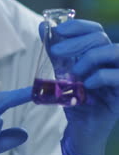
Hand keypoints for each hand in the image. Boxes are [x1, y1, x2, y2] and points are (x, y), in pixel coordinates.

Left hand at [40, 19, 118, 154]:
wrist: (80, 128)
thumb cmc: (74, 98)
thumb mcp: (61, 72)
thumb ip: (55, 51)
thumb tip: (43, 25)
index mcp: (98, 53)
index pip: (94, 30)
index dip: (77, 26)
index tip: (57, 30)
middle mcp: (112, 61)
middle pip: (101, 37)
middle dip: (75, 41)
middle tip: (56, 52)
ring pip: (115, 51)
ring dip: (90, 57)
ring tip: (74, 72)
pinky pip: (118, 76)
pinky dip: (101, 76)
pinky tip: (86, 85)